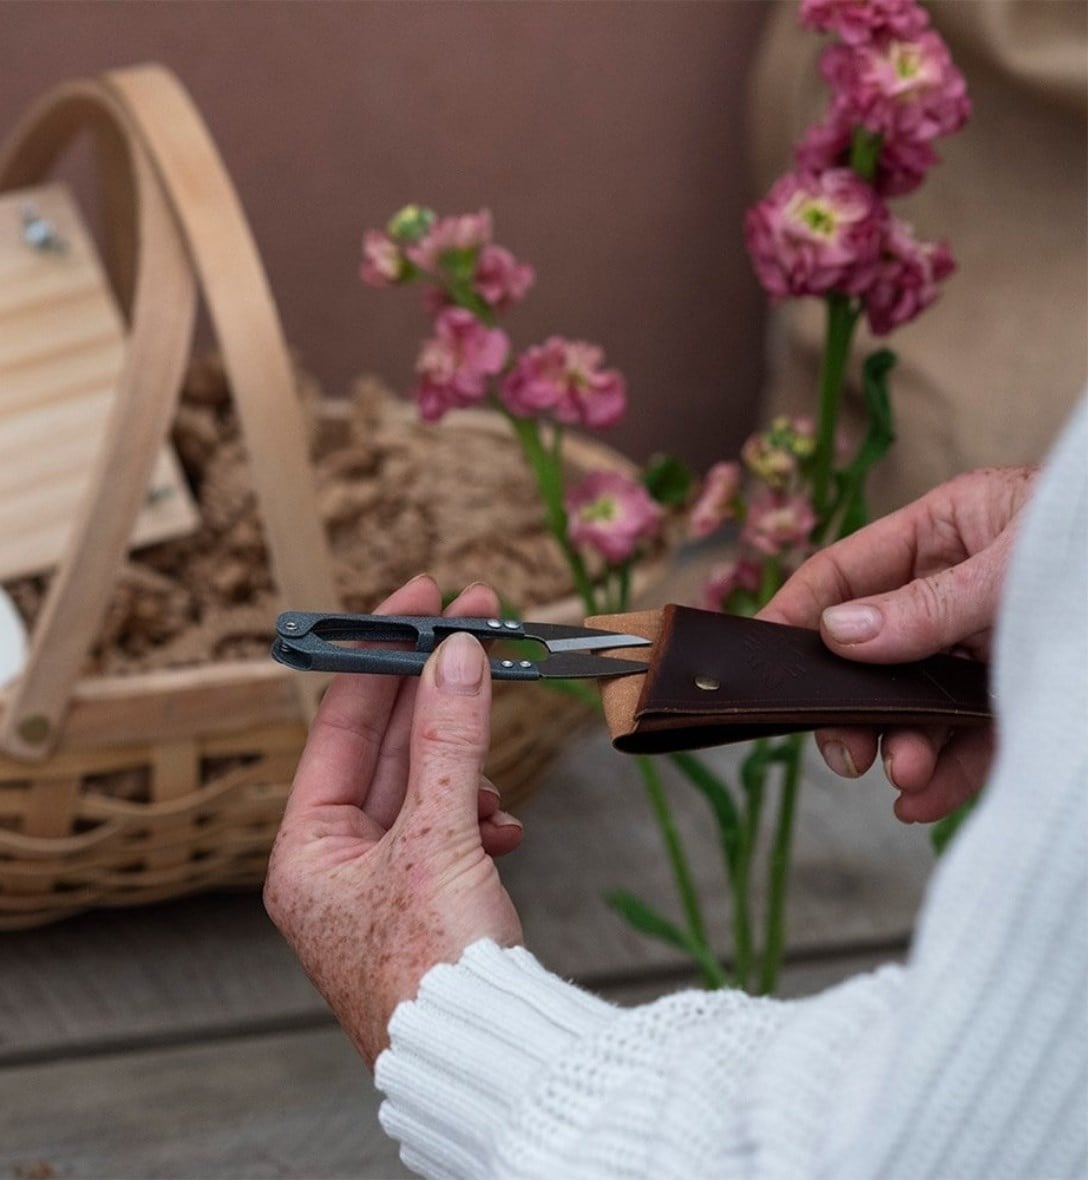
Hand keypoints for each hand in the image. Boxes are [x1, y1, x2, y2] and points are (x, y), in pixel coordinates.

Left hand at [264, 575, 523, 1066]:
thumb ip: (449, 738)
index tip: (417, 602)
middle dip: (434, 695)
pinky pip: (448, 829)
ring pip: (424, 788)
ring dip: (465, 773)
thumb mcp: (440, 838)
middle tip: (473, 628)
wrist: (488, 1059)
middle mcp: (333, 864)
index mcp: (305, 850)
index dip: (379, 654)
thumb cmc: (437, 973)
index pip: (340, 723)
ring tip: (493, 790)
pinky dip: (478, 819)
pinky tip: (503, 830)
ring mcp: (381, 884)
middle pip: (386, 749)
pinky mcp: (424, 900)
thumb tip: (455, 655)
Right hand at [759, 465, 1036, 821]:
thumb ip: (926, 603)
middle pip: (870, 653)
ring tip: (902, 774)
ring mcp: (985, 650)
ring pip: (914, 704)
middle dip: (852, 705)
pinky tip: (924, 798)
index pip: (845, 573)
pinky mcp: (1020, 699)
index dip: (797, 613)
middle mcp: (955, 593)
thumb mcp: (1015, 565)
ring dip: (900, 745)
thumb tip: (838, 636)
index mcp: (945, 532)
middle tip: (844, 749)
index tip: (761, 659)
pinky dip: (943, 773)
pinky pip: (966, 739)